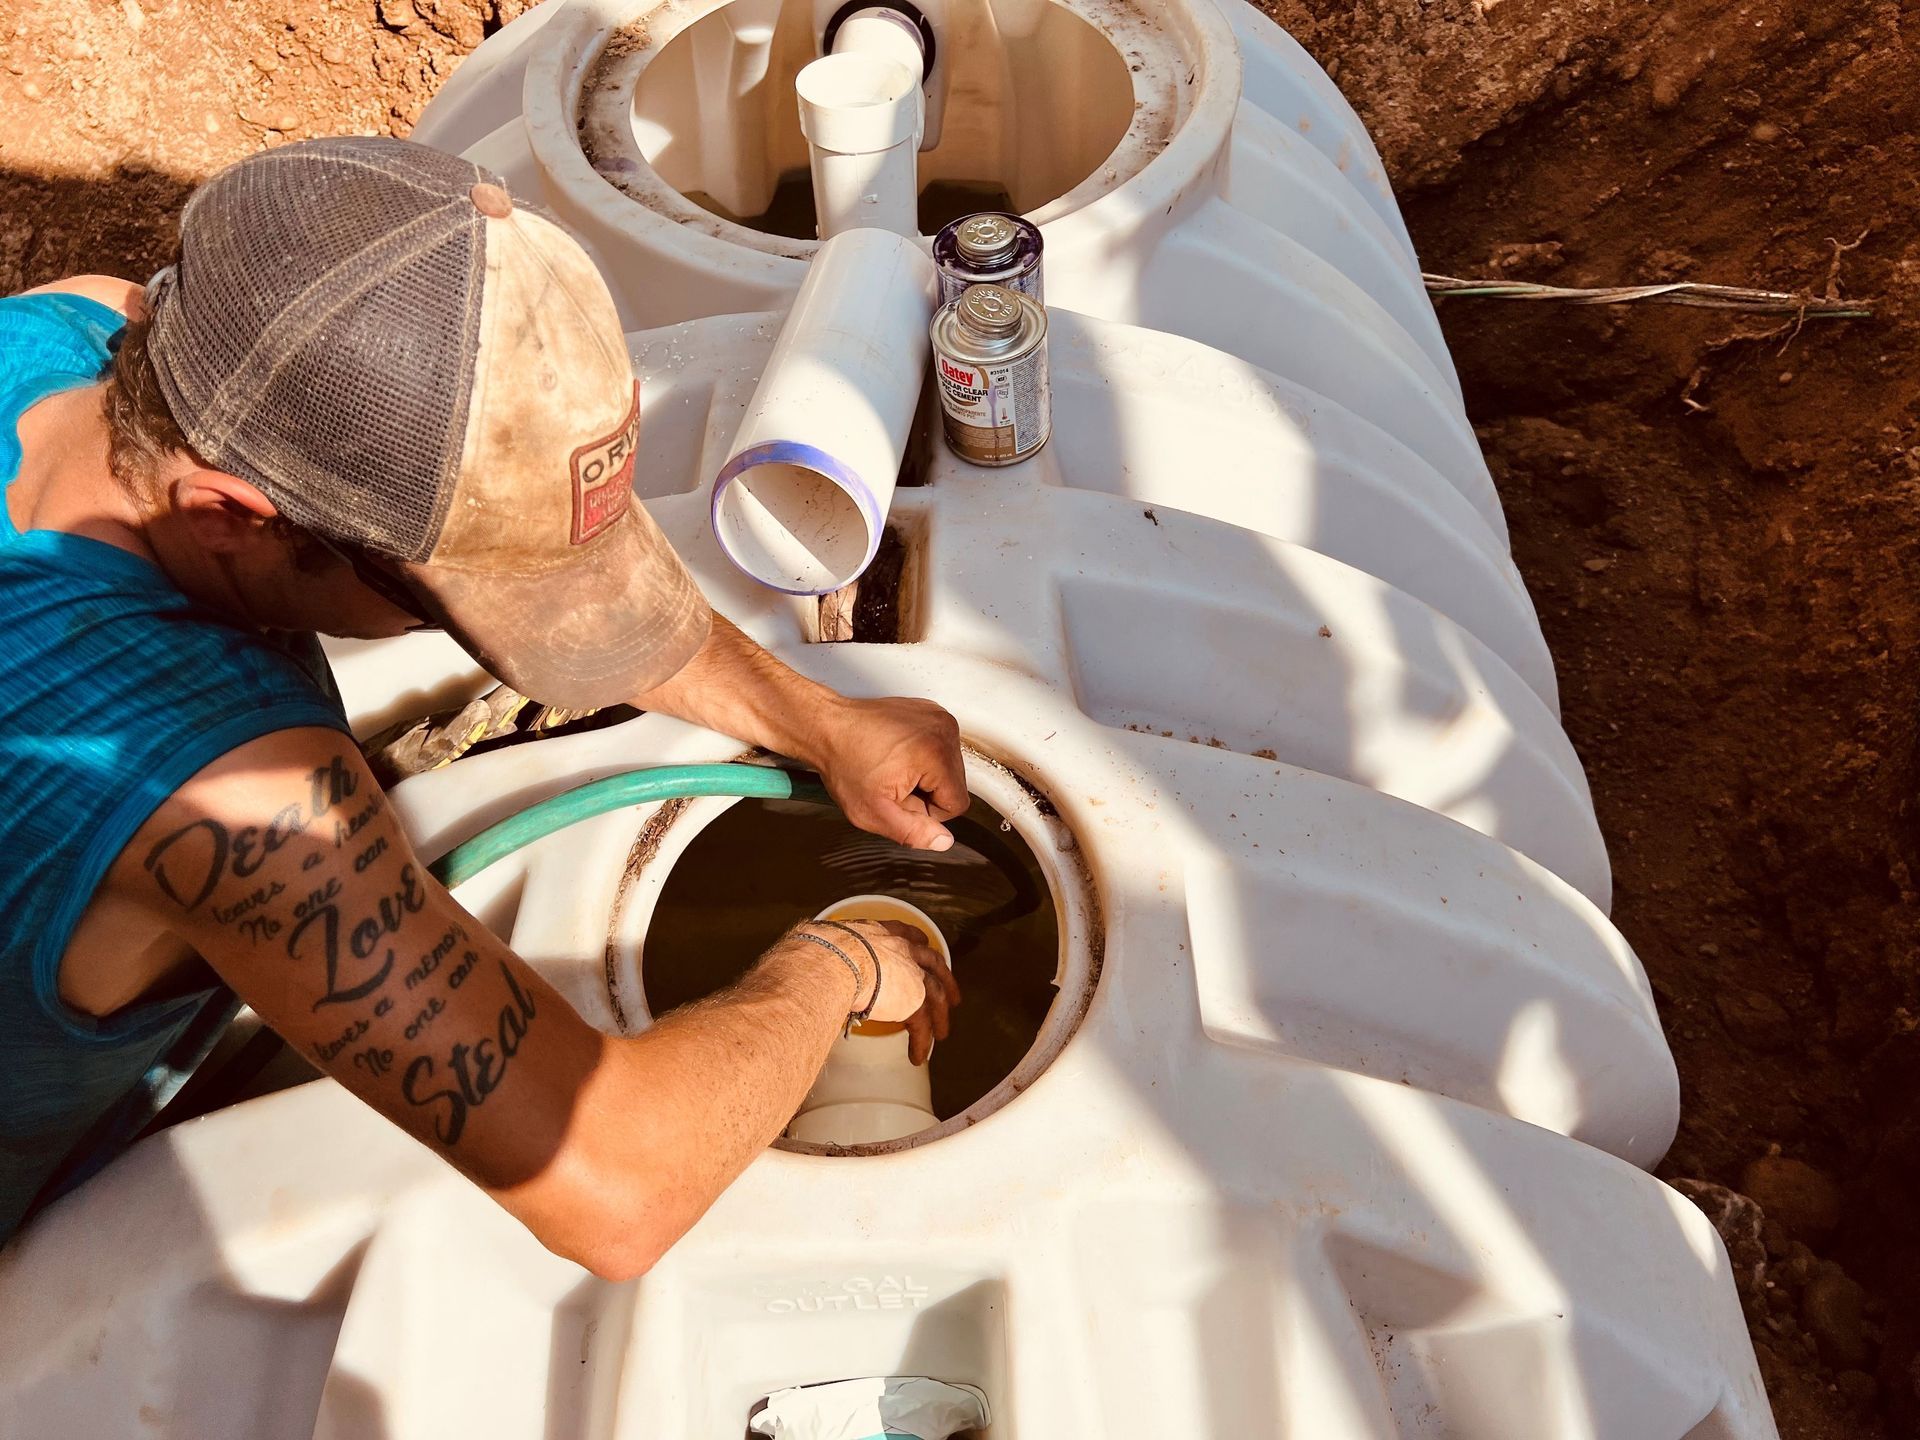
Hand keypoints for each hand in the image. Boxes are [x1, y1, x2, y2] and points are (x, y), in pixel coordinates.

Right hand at [786, 919, 959, 1063]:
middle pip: (934, 965)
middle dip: (946, 981)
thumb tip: (807, 956)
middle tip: (952, 997)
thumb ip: (828, 951)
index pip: (909, 935)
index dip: (918, 944)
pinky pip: (921, 1025)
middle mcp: (903, 949)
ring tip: (940, 1036)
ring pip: (935, 997)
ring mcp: (912, 974)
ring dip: (938, 1018)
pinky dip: (921, 1042)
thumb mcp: (827, 942)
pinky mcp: (912, 1001)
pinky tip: (917, 1056)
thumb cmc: (820, 949)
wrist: (832, 959)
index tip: (924, 948)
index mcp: (882, 932)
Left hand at [806, 695, 967, 850]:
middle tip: (893, 783)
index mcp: (936, 754)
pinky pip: (939, 748)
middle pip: (954, 784)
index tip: (900, 799)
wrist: (827, 726)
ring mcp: (938, 717)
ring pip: (948, 767)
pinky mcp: (930, 711)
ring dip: (924, 775)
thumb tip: (943, 841)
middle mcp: (943, 729)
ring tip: (893, 767)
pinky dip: (921, 756)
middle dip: (926, 792)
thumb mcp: (874, 812)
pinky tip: (896, 753)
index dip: (928, 812)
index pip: (957, 803)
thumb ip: (913, 833)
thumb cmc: (844, 761)